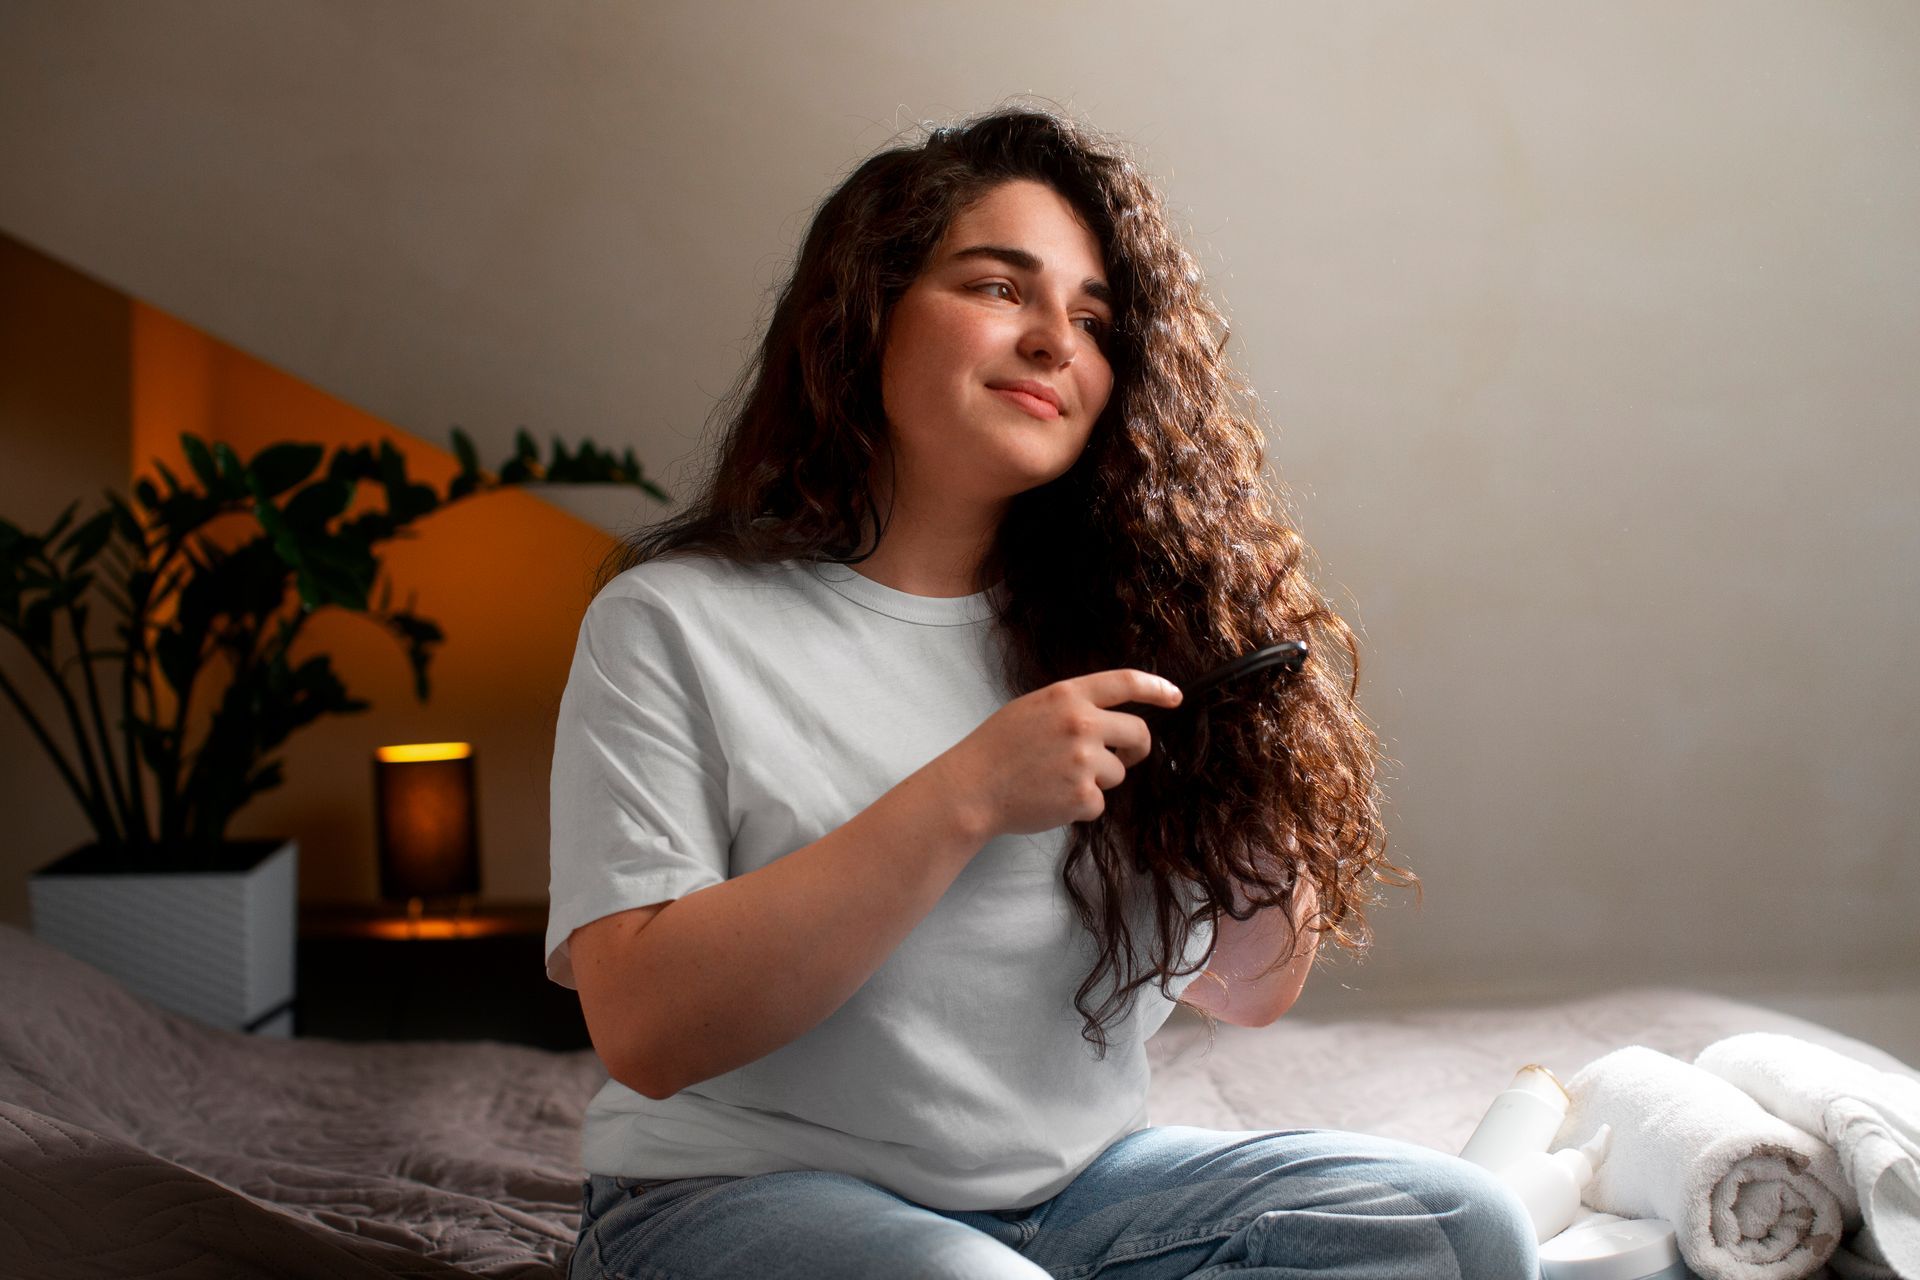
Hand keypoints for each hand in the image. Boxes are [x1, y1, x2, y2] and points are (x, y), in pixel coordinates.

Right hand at [937, 669, 1182, 837]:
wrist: (972, 789)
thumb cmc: (997, 749)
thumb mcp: (1033, 708)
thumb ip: (1072, 707)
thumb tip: (1112, 719)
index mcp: (1067, 695)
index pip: (1126, 682)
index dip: (1157, 688)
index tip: (1175, 697)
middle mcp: (1081, 723)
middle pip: (1137, 734)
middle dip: (1136, 749)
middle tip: (1126, 758)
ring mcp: (1084, 761)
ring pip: (1118, 773)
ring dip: (1097, 780)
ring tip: (1057, 781)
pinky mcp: (1083, 796)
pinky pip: (1100, 802)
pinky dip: (1081, 805)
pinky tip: (1051, 799)